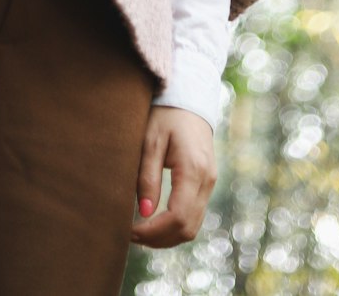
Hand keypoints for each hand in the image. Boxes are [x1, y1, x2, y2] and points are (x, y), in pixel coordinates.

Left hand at [130, 105, 216, 248]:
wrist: (189, 99)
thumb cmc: (166, 115)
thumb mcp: (151, 140)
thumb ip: (148, 176)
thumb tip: (145, 213)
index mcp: (193, 169)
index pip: (177, 217)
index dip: (153, 231)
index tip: (129, 231)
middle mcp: (207, 180)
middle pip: (187, 228)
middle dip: (158, 239)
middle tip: (130, 235)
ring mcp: (210, 183)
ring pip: (192, 227)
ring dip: (166, 237)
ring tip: (139, 232)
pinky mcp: (207, 184)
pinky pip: (194, 216)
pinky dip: (175, 227)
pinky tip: (155, 223)